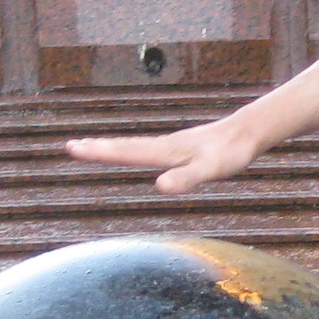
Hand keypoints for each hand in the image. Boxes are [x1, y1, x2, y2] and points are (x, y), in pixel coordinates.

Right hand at [66, 115, 263, 192]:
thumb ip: (186, 178)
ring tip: (90, 147)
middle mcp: (165, 146)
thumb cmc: (231, 153)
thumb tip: (159, 187)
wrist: (249, 132)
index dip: (100, 152)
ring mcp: (173, 145)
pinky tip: (133, 152)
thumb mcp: (210, 170)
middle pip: (125, 146)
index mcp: (166, 152)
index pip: (127, 152)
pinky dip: (131, 148)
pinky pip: (148, 148)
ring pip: (135, 145)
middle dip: (97, 148)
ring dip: (111, 146)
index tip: (73, 149)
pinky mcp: (182, 147)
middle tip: (69, 146)